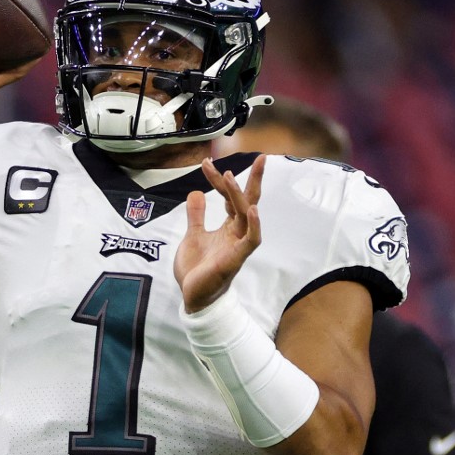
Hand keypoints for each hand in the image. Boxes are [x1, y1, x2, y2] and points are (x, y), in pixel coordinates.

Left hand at [174, 154, 264, 312]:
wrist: (193, 297)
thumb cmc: (197, 271)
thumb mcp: (192, 236)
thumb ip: (197, 216)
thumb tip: (195, 192)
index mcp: (228, 228)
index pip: (229, 198)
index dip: (220, 180)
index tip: (207, 163)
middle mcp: (237, 233)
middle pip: (248, 201)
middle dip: (255, 179)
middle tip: (262, 156)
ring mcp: (238, 245)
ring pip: (246, 215)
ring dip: (240, 195)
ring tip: (231, 176)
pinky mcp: (236, 258)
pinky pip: (252, 239)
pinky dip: (254, 224)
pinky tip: (252, 209)